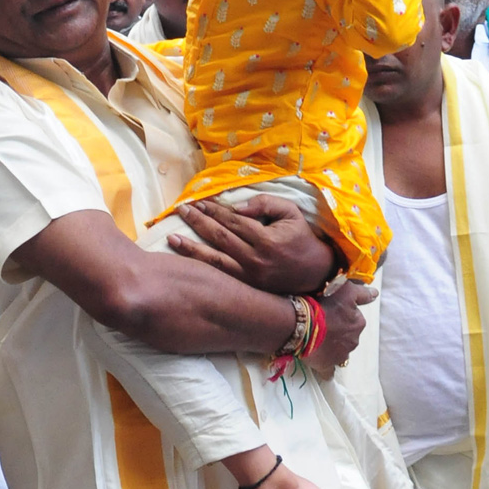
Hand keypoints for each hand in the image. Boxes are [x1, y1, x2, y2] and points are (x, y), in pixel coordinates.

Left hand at [165, 196, 335, 293]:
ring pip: (214, 260)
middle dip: (198, 223)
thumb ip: (265, 204)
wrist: (316, 273)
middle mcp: (255, 260)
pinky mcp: (246, 286)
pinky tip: (186, 260)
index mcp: (267, 241)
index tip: (198, 202)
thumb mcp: (291, 213)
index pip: (233, 222)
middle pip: (219, 238)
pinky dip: (201, 266)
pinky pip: (219, 275)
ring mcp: (249, 276)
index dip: (214, 211)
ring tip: (172, 238)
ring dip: (191, 248)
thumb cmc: (301, 238)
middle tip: (181, 210)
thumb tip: (238, 207)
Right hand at [305, 282, 375, 374]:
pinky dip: (326, 368)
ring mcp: (340, 355)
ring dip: (331, 346)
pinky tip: (319, 362)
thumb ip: (362, 293)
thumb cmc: (323, 303)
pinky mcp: (326, 365)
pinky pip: (328, 371)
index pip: (355, 319)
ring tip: (316, 339)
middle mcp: (353, 341)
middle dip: (338, 331)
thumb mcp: (346, 290)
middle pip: (347, 336)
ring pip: (339, 351)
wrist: (301, 322)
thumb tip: (375, 294)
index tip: (332, 311)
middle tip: (323, 323)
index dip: (343, 315)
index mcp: (358, 323)